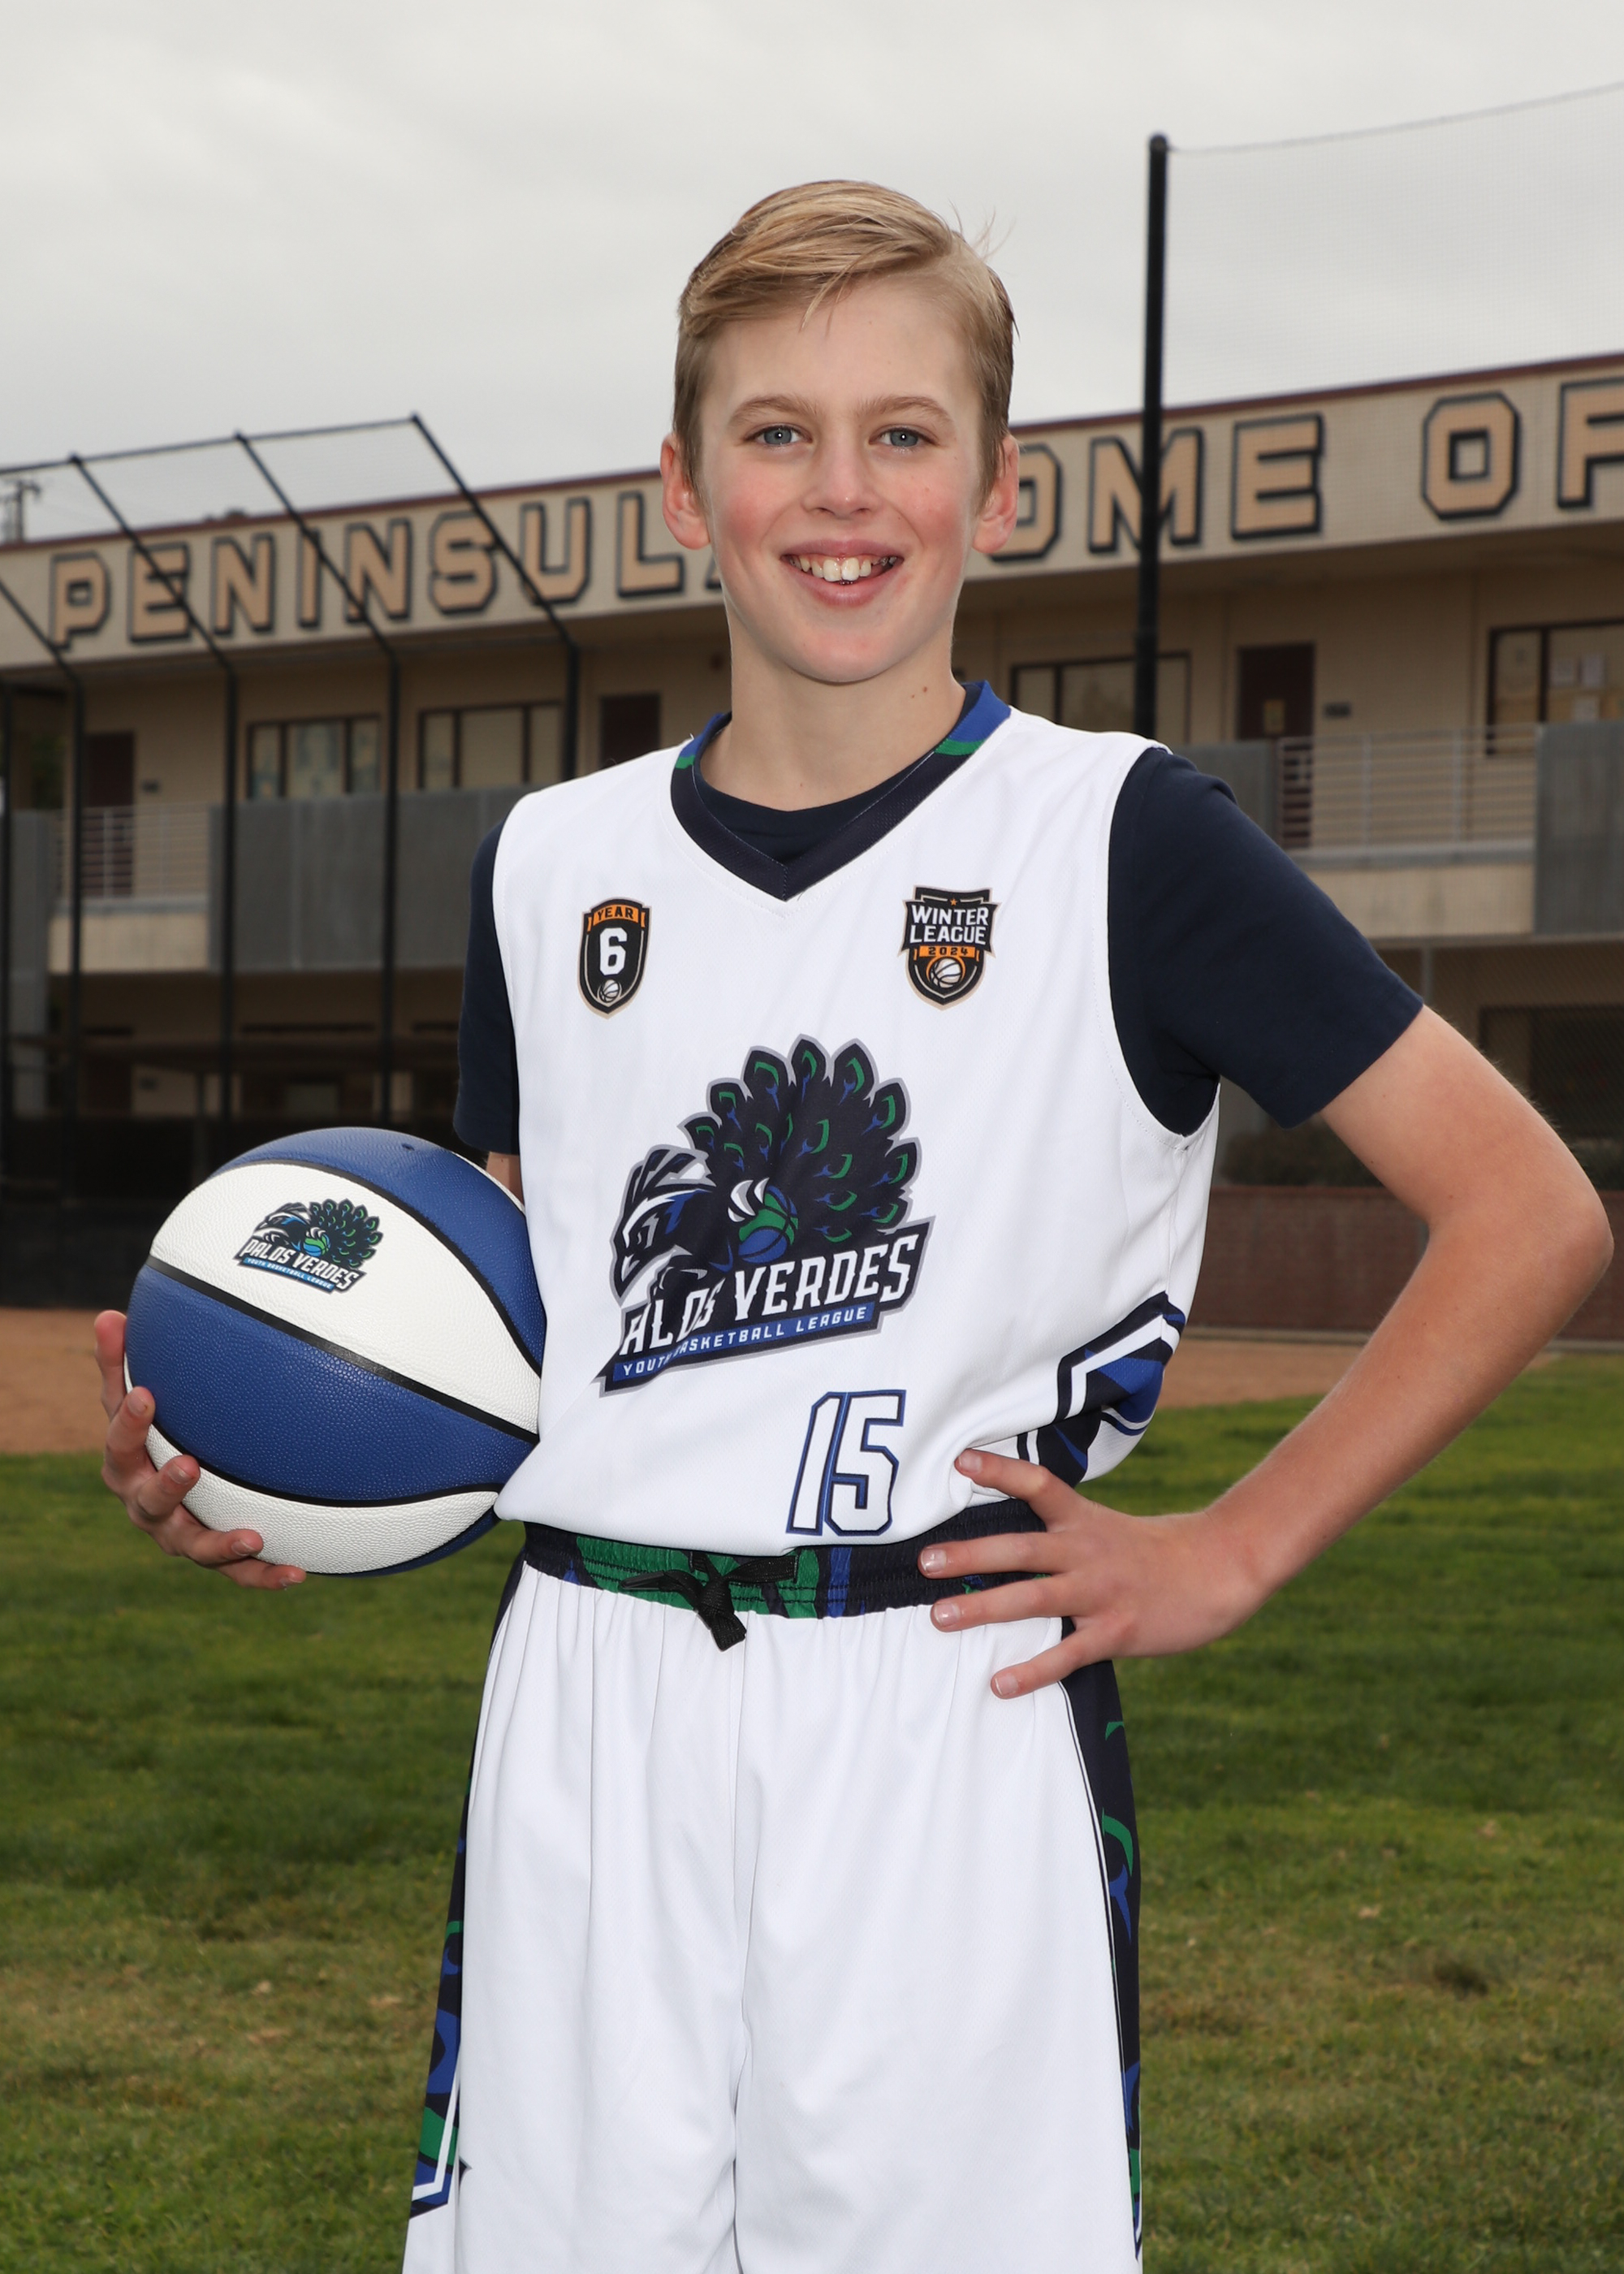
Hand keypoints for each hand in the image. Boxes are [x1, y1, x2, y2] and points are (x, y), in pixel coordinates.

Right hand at [96, 1310, 304, 1588]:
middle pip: (149, 1503)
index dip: (128, 1422)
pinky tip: (298, 1573)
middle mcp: (146, 1505)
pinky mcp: (214, 1554)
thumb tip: (110, 1315)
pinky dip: (264, 1575)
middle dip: (167, 1486)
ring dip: (221, 1544)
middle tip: (189, 1465)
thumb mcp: (136, 1391)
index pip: (120, 1443)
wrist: (178, 1477)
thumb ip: (122, 1360)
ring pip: (194, 1546)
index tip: (146, 1395)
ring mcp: (179, 1534)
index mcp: (127, 1464)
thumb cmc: (158, 1424)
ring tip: (252, 1536)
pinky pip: (238, 1572)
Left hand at [918, 1448, 1259, 1698]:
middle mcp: (1086, 1551)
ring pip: (1033, 1599)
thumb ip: (1062, 1532)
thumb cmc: (1154, 1553)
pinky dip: (1031, 1671)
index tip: (959, 1459)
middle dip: (969, 1555)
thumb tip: (1006, 1541)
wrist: (1219, 1571)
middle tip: (923, 1562)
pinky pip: (1067, 1654)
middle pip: (1020, 1548)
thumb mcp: (1106, 1528)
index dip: (999, 1470)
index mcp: (1083, 1521)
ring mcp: (1100, 1592)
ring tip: (939, 1617)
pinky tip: (999, 1684)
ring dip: (983, 1609)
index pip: (1037, 1485)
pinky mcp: (1116, 1631)